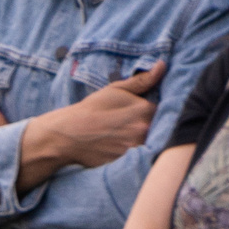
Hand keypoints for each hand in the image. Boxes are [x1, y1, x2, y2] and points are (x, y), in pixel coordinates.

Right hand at [28, 62, 164, 172]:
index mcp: (144, 110)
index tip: (140, 113)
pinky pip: (136, 157)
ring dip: (140, 140)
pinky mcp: (125, 163)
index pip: (163, 110)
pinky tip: (116, 147)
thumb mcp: (114, 90)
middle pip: (157, 128)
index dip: (152, 111)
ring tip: (122, 136)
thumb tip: (162, 66)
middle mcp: (143, 131)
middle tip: (128, 125)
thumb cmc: (89, 110)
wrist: (65, 136)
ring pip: (147, 143)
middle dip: (147, 126)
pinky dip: (131, 153)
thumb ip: (141, 81)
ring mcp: (134, 149)